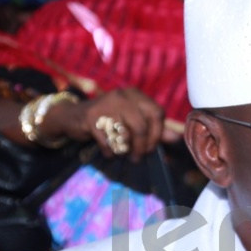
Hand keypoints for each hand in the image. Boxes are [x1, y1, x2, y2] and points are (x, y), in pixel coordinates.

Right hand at [43, 88, 165, 160]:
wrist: (73, 117)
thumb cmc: (108, 119)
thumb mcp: (132, 120)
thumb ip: (154, 128)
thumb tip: (177, 137)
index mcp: (135, 95)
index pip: (157, 112)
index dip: (157, 133)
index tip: (151, 147)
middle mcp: (122, 96)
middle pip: (142, 124)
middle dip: (143, 145)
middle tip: (138, 156)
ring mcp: (105, 105)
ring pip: (125, 133)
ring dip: (126, 149)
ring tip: (123, 154)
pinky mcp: (91, 117)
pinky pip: (107, 140)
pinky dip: (110, 151)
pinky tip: (109, 153)